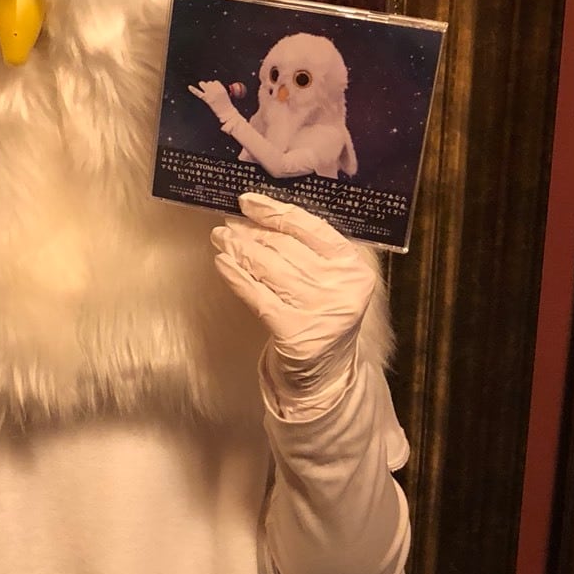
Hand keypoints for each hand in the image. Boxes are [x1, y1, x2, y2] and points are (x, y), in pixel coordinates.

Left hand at [188, 79, 240, 124]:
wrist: (226, 112)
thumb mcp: (224, 93)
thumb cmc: (226, 104)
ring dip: (203, 85)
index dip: (214, 85)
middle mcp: (215, 90)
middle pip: (209, 83)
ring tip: (204, 87)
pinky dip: (193, 90)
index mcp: (221, 88)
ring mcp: (210, 94)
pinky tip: (189, 87)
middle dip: (209, 86)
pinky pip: (198, 93)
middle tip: (210, 91)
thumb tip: (209, 84)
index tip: (215, 90)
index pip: (215, 82)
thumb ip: (218, 89)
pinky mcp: (206, 99)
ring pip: (204, 85)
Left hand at [211, 193, 376, 414]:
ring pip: (268, 268)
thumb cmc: (322, 313)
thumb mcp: (330, 278)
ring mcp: (320, 310)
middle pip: (284, 246)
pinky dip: (236, 276)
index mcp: (353, 266)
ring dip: (238, 249)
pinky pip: (257, 296)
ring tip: (219, 238)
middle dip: (249, 231)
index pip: (311, 227)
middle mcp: (342, 286)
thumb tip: (259, 214)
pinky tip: (222, 263)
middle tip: (226, 223)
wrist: (327, 373)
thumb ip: (308, 248)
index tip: (247, 200)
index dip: (275, 211)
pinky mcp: (296, 332)